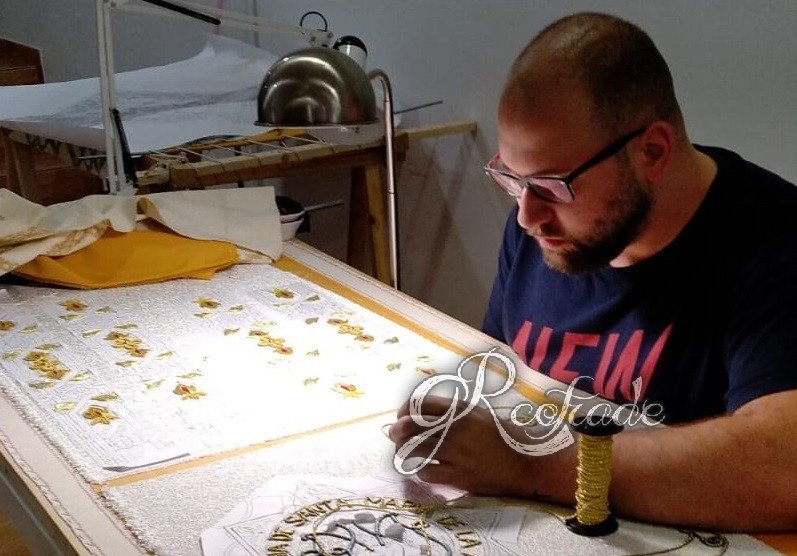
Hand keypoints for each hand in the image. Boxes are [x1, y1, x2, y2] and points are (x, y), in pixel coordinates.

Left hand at [388, 395, 544, 496]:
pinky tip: (423, 470)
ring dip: (404, 450)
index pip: (423, 404)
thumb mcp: (481, 414)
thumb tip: (425, 410)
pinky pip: (427, 472)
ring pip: (416, 449)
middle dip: (398, 429)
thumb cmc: (504, 437)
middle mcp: (458, 429)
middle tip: (392, 433)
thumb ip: (456, 411)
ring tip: (402, 452)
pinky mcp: (460, 476)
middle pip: (414, 426)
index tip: (401, 414)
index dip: (406, 408)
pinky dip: (421, 471)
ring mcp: (458, 453)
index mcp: (463, 411)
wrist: (527, 464)